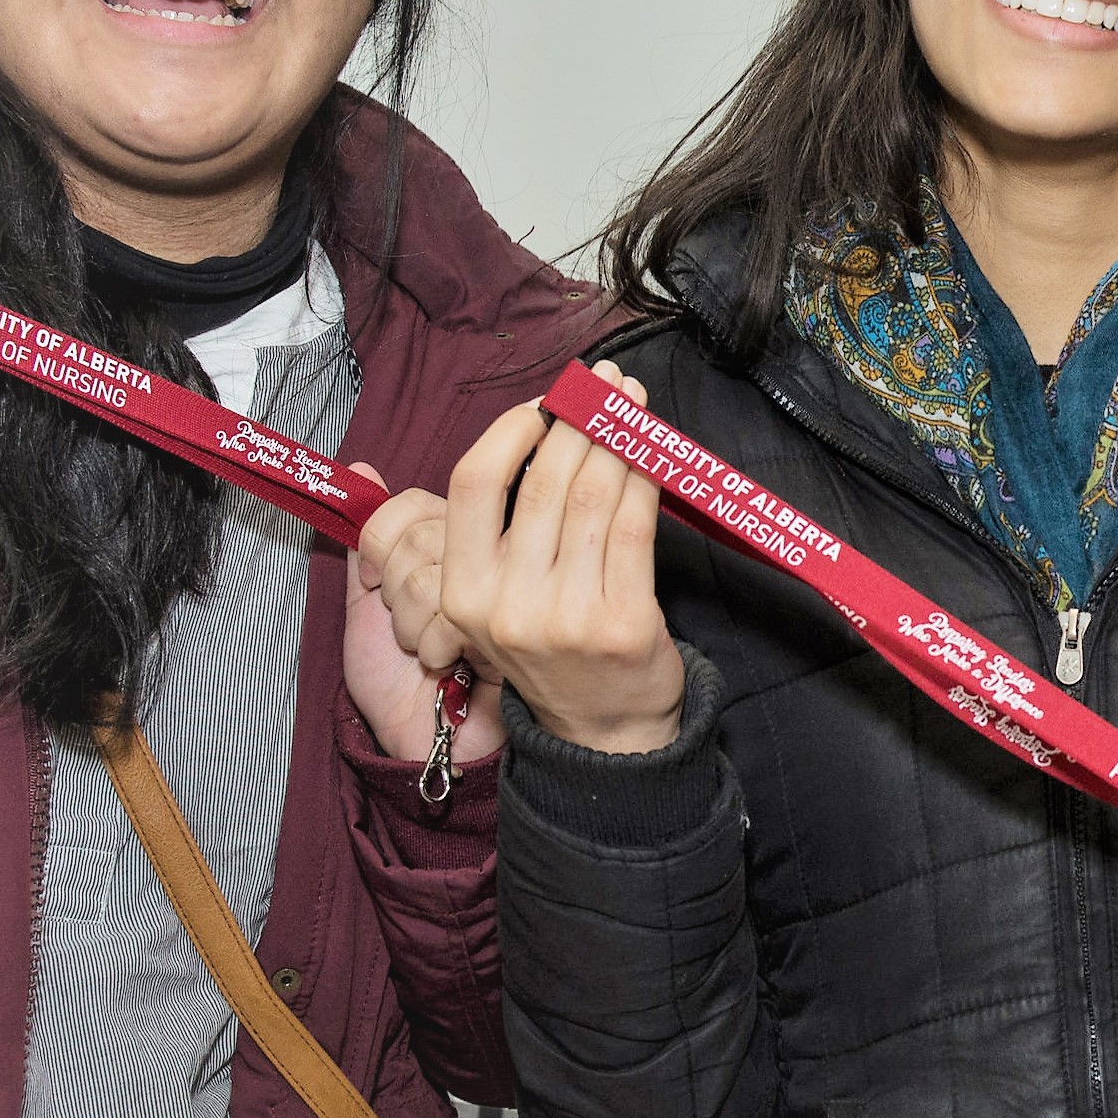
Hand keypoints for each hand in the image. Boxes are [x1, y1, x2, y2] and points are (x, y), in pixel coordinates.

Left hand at [343, 465, 507, 767]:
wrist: (420, 736)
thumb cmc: (394, 676)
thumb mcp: (365, 603)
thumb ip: (366, 541)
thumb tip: (358, 470)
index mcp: (447, 541)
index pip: (410, 504)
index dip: (380, 543)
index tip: (376, 582)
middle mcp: (480, 555)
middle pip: (421, 536)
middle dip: (394, 593)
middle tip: (407, 627)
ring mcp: (501, 585)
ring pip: (434, 571)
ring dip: (412, 624)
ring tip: (427, 650)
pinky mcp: (512, 618)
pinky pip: (457, 605)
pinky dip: (434, 643)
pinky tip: (448, 663)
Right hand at [414, 372, 685, 753]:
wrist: (602, 732)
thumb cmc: (553, 650)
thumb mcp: (496, 603)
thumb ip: (502, 532)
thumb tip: (546, 426)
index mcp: (463, 592)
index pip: (473, 485)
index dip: (510, 431)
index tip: (544, 402)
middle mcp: (508, 605)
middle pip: (542, 483)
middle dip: (579, 420)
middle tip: (605, 386)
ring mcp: (567, 618)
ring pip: (593, 498)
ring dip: (618, 438)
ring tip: (633, 405)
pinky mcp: (623, 624)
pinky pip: (636, 529)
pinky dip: (646, 481)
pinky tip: (654, 455)